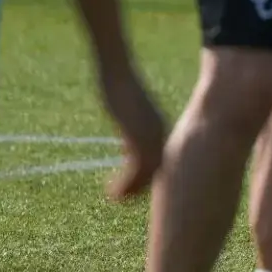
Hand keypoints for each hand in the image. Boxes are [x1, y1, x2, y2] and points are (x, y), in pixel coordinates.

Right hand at [99, 64, 166, 202]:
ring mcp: (151, 136)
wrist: (118, 73)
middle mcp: (160, 134)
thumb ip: (134, 131)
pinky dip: (124, 186)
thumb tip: (130, 147)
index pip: (160, 162)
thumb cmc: (119, 89)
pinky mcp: (137, 136)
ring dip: (130, 190)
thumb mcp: (130, 114)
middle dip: (140, 188)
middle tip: (121, 199)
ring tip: (114, 198)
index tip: (131, 191)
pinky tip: (111, 192)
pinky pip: (135, 170)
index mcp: (161, 129)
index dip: (147, 180)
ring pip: (147, 174)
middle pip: (157, 171)